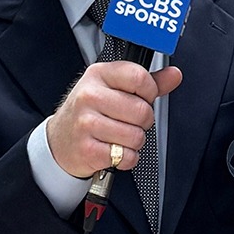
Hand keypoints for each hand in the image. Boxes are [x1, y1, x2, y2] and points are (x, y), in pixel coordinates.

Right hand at [44, 61, 182, 177]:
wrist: (59, 141)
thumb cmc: (90, 112)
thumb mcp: (114, 88)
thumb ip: (148, 82)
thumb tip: (174, 74)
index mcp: (99, 75)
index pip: (140, 78)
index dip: (149, 92)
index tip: (143, 98)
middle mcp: (90, 96)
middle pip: (142, 111)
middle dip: (143, 122)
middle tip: (128, 122)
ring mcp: (86, 123)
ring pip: (136, 136)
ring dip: (134, 142)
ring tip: (118, 136)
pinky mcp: (88, 149)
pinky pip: (126, 157)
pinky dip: (125, 158)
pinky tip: (113, 150)